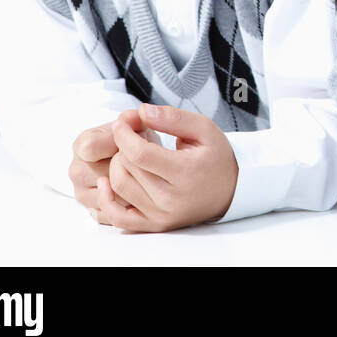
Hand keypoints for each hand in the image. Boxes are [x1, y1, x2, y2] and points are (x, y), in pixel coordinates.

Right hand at [69, 112, 158, 223]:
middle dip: (130, 168)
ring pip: (111, 197)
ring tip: (146, 174)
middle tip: (145, 160)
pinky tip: (144, 192)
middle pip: (103, 174)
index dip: (117, 144)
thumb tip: (138, 114)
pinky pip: (115, 214)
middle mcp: (76, 170)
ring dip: (134, 188)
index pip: (91, 147)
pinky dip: (132, 205)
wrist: (134, 157)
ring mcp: (83, 194)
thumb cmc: (135, 139)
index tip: (135, 141)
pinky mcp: (95, 212)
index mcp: (82, 144)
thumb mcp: (138, 124)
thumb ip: (136, 118)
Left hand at [91, 103, 238, 231]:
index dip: (124, 134)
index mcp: (185, 172)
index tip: (123, 122)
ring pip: (119, 186)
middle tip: (132, 135)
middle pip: (126, 168)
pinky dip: (106, 200)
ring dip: (116, 165)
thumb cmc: (216, 158)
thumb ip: (173, 117)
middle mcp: (171, 198)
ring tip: (129, 154)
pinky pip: (118, 218)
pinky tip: (107, 182)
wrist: (230, 191)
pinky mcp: (154, 225)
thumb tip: (142, 111)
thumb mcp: (204, 129)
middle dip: (122, 145)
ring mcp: (161, 215)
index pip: (140, 154)